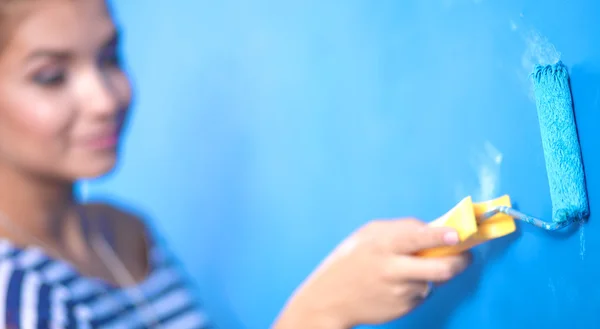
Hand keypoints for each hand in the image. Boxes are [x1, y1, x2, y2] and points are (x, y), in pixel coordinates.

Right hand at [273, 218, 471, 328]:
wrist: (330, 299)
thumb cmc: (349, 261)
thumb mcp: (368, 234)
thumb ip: (401, 229)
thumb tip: (435, 229)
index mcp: (383, 245)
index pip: (419, 238)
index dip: (442, 236)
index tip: (459, 234)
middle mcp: (393, 270)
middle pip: (442, 269)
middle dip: (460, 262)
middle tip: (464, 257)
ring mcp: (400, 292)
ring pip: (432, 280)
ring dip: (429, 274)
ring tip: (405, 270)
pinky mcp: (403, 308)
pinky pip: (422, 293)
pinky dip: (416, 287)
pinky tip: (395, 285)